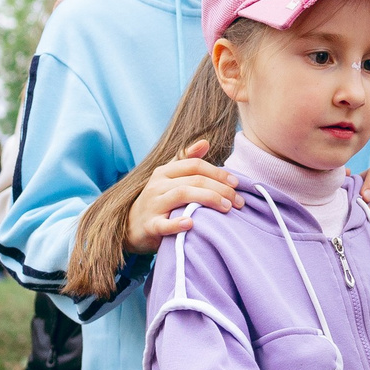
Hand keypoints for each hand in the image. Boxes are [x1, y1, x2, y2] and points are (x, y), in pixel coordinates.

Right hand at [121, 140, 241, 253]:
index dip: (218, 172)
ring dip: (208, 200)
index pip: (195, 165)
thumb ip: (186, 160)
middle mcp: (157, 185)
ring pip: (181, 195)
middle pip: (193, 180)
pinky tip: (191, 223)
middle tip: (238, 201)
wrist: (131, 227)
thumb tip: (205, 142)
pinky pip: (163, 224)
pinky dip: (177, 224)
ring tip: (227, 208)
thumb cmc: (158, 200)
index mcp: (165, 171)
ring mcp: (152, 204)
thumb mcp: (169, 178)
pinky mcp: (149, 225)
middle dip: (220, 189)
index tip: (236, 183)